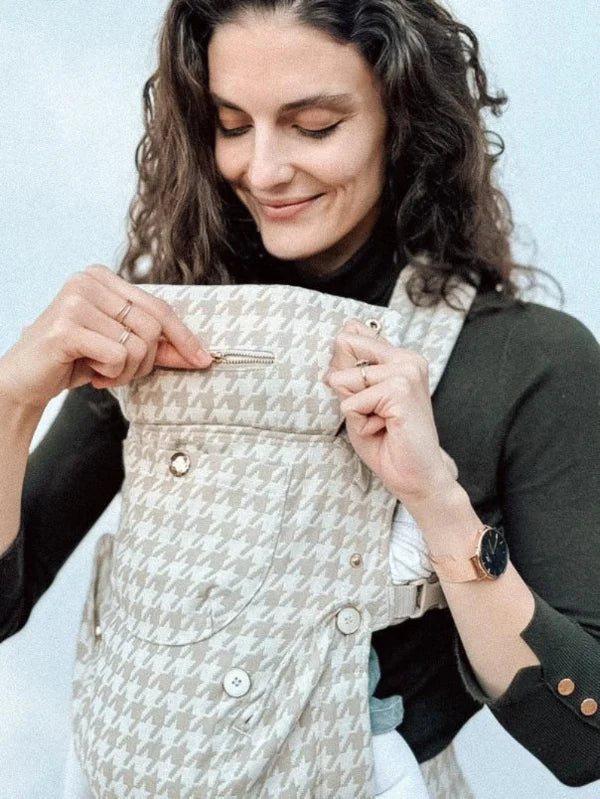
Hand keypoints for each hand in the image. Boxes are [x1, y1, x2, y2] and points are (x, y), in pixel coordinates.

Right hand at [0, 264, 212, 409]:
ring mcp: (76, 300)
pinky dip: (110, 374)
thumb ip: (158, 347)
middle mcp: (89, 280)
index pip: (160, 306)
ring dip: (126, 372)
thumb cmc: (75, 360)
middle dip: (146, 361)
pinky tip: (90, 373)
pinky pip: (117, 356)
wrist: (25, 380)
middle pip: (153, 326)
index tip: (204, 359)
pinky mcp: (66, 327)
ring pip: (137, 344)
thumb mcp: (121, 348)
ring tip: (103, 373)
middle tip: (121, 373)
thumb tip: (202, 354)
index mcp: (103, 278)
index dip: (184, 336)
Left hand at [325, 319, 457, 506]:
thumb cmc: (388, 441)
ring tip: (379, 422)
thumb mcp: (358, 400)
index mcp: (399, 356)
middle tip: (371, 411)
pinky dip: (359, 423)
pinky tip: (383, 429)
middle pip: (344, 347)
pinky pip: (350, 403)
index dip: (343, 368)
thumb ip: (350, 370)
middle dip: (345, 385)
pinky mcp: (400, 390)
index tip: (363, 395)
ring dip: (354, 410)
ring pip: (343, 379)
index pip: (352, 336)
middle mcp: (406, 358)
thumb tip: (341, 338)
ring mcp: (405, 372)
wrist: (416, 474)